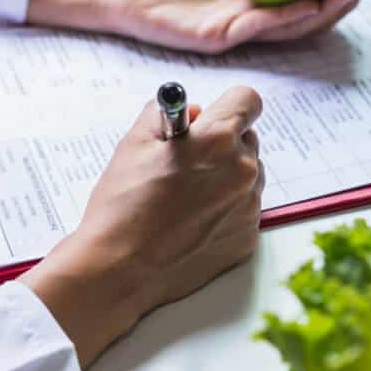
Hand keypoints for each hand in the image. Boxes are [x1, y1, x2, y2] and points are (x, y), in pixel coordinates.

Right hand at [20, 86, 264, 367]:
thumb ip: (166, 114)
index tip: (215, 116)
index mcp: (218, 140)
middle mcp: (243, 170)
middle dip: (222, 144)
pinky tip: (191, 222)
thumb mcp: (134, 142)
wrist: (120, 270)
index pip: (248, 100)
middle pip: (247, 140)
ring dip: (226, 178)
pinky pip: (244, 210)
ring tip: (186, 198)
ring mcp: (249, 207)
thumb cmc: (123, 205)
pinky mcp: (247, 238)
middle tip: (188, 163)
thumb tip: (195, 113)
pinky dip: (224, 211)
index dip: (229, 105)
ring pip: (248, 176)